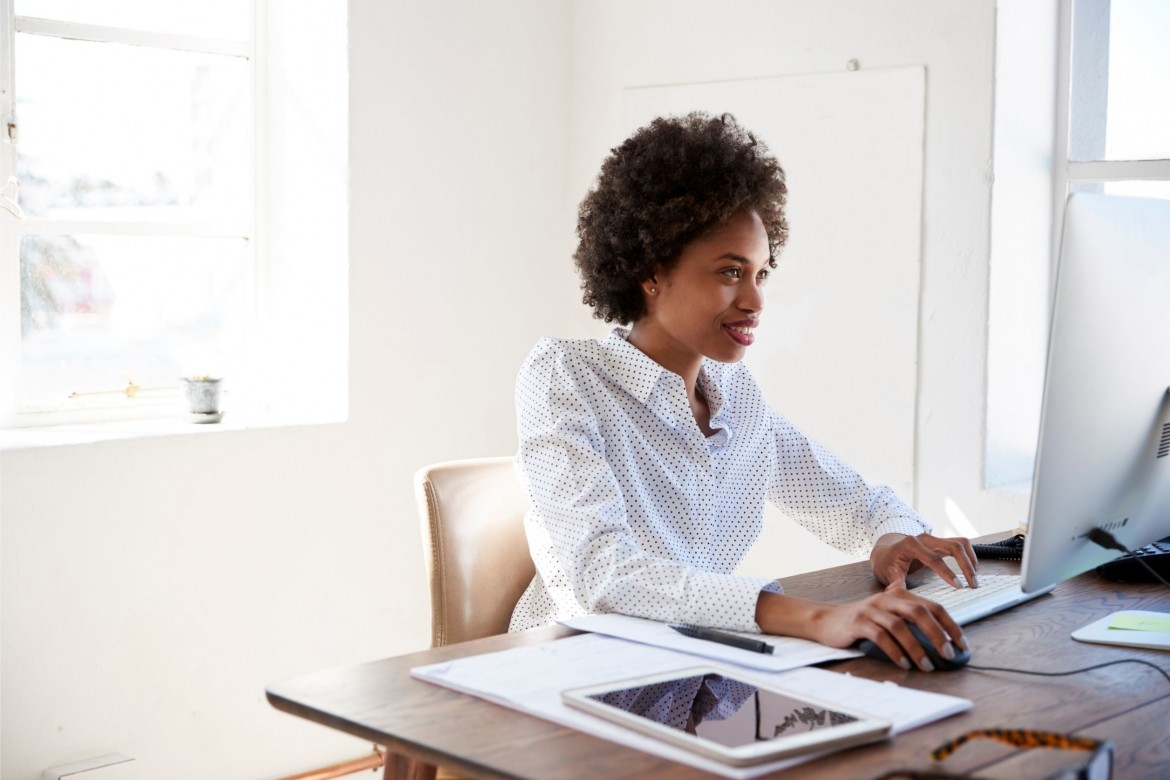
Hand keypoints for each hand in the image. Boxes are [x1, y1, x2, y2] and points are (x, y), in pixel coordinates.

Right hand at [813, 589, 967, 671]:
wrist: (826, 621)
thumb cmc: (862, 622)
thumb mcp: (888, 616)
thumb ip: (910, 622)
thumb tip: (943, 642)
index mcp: (899, 595)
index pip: (932, 606)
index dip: (950, 624)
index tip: (962, 644)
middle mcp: (887, 599)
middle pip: (918, 612)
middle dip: (938, 634)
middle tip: (949, 654)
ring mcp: (871, 609)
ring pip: (900, 626)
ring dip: (916, 648)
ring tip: (927, 665)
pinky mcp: (857, 622)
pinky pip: (880, 636)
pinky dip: (895, 651)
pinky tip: (903, 664)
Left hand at [871, 532, 978, 590]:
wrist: (885, 549)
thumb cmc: (887, 562)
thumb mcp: (887, 573)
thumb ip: (894, 582)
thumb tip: (896, 593)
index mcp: (910, 544)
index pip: (933, 558)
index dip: (947, 572)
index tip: (958, 586)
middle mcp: (924, 538)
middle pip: (953, 546)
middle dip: (966, 565)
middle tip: (973, 585)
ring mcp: (934, 539)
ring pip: (960, 543)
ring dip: (971, 559)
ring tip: (975, 578)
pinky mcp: (940, 542)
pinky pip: (960, 545)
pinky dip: (969, 556)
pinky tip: (972, 570)